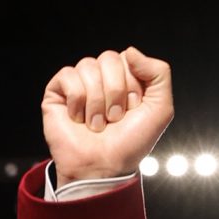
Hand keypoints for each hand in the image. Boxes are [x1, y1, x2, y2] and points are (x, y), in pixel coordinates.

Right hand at [42, 46, 173, 183]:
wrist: (104, 166)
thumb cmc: (130, 142)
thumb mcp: (161, 108)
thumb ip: (158, 73)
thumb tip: (130, 51)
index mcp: (124, 78)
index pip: (128, 58)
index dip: (132, 84)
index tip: (133, 109)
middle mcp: (101, 78)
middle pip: (108, 58)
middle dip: (115, 91)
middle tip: (114, 118)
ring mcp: (78, 84)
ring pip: (88, 66)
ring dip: (97, 101)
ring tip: (97, 123)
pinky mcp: (57, 92)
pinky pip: (68, 75)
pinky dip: (77, 99)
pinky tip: (78, 118)